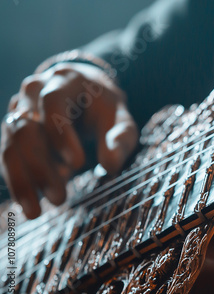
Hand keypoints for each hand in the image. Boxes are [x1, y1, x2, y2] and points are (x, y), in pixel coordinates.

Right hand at [1, 63, 137, 218]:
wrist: (84, 92)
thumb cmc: (105, 108)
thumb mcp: (121, 120)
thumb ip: (120, 140)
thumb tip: (111, 167)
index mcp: (64, 81)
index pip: (53, 102)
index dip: (61, 134)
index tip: (78, 165)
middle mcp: (33, 91)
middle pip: (25, 127)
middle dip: (41, 167)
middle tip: (60, 199)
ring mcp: (18, 109)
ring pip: (10, 144)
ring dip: (22, 179)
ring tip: (38, 212)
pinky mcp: (11, 129)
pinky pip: (6, 155)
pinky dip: (17, 179)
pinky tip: (31, 202)